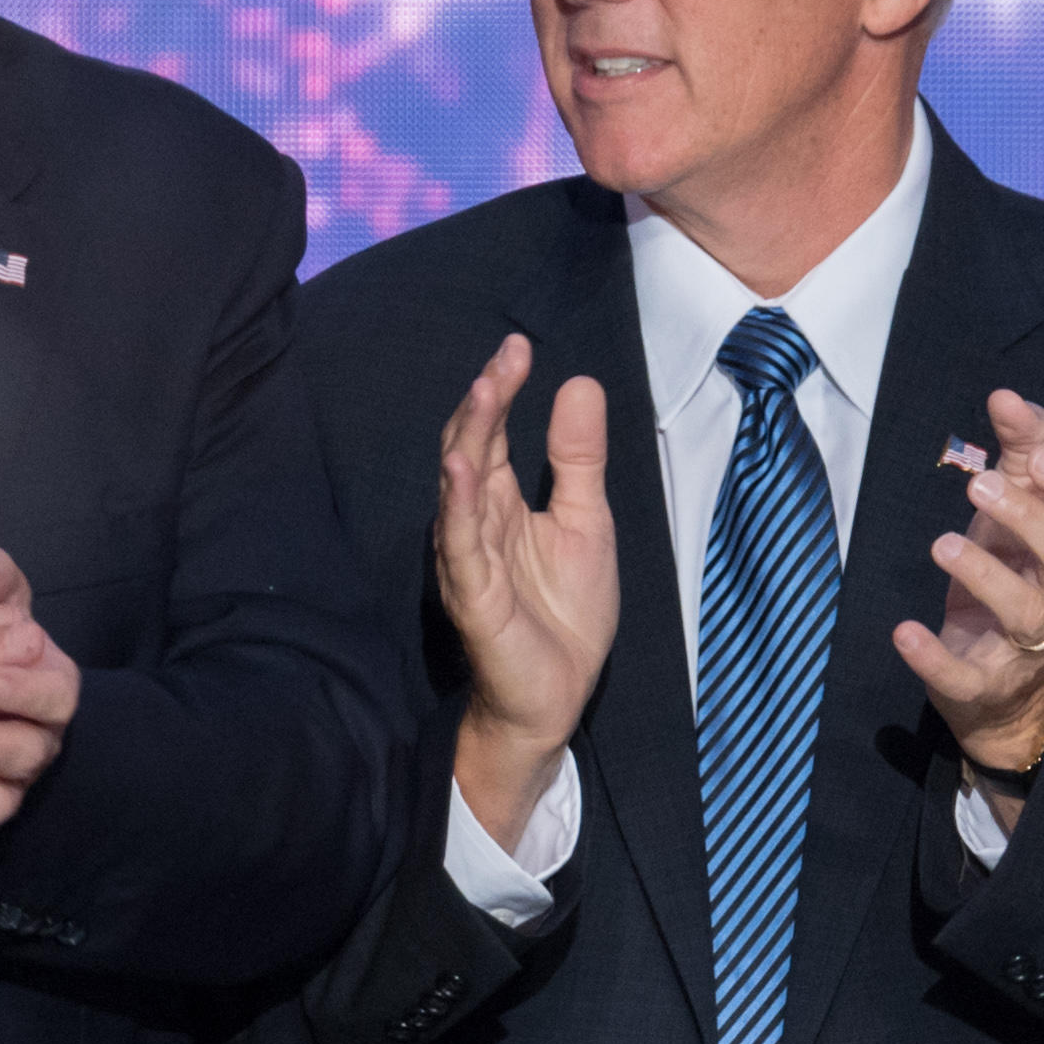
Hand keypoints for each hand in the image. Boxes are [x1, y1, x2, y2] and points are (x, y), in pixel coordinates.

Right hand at [432, 339, 617, 849]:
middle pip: (470, 448)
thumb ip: (577, 459)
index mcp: (501, 502)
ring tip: (483, 390)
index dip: (503, 389)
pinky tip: (461, 471)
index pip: (493, 433)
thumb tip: (579, 382)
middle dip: (484, 400)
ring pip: (459, 488)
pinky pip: (461, 546)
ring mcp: (468, 558)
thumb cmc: (564, 615)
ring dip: (469, 439)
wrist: (556, 698)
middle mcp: (475, 522)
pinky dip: (458, 506)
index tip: (519, 345)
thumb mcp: (586, 522)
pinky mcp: (472, 597)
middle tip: (505, 356)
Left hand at [885, 390, 1043, 779]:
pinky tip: (904, 631)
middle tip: (978, 486)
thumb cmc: (1015, 577)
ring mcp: (1025, 645)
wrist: (1002, 688)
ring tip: (942, 543)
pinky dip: (933, 657)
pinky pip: (964, 675)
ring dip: (985, 576)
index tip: (1040, 456)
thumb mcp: (1020, 513)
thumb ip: (1022, 452)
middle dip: (1029, 520)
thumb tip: (1007, 396)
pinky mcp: (982, 683)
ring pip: (1025, 614)